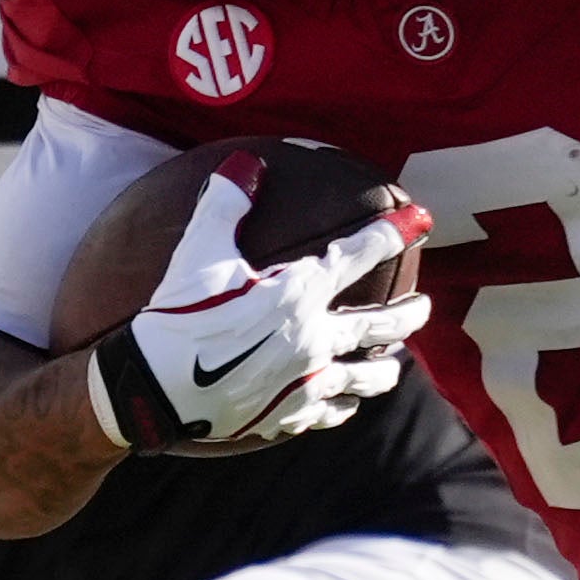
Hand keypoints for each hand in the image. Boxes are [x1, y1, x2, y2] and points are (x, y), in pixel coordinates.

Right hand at [89, 155, 432, 453]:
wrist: (155, 389)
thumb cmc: (177, 314)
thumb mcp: (198, 251)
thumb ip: (227, 203)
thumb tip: (246, 162)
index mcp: (300, 293)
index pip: (358, 255)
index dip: (391, 233)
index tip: (420, 220)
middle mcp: (315, 338)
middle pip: (382, 325)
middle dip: (410, 314)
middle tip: (423, 306)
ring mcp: (307, 382)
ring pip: (367, 376)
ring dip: (385, 367)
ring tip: (395, 362)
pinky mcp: (290, 416)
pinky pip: (330, 411)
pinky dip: (343, 405)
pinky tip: (345, 403)